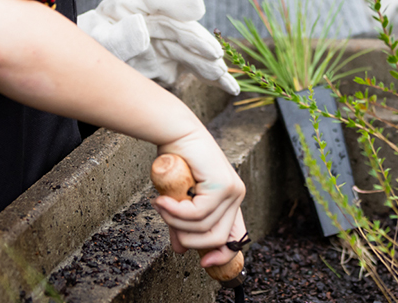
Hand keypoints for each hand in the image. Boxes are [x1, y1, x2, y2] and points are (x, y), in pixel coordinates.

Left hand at [77, 0, 239, 94]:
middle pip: (180, 29)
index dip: (176, 4)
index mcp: (131, 4)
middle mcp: (154, 20)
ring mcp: (164, 43)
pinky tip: (230, 87)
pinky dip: (211, 78)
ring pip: (191, 51)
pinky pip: (193, 69)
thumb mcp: (98, 40)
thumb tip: (144, 37)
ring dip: (209, 64)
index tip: (196, 10)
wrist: (88, 65)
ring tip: (226, 79)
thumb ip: (119, 36)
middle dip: (199, 43)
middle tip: (215, 56)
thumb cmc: (92, 46)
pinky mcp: (170, 63)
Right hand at [152, 131, 246, 264]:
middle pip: (218, 238)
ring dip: (176, 222)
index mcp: (230, 201)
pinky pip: (198, 214)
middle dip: (190, 239)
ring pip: (205, 228)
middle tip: (167, 221)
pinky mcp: (223, 185)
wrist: (175, 132)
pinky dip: (176, 212)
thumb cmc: (176, 161)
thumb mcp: (179, 199)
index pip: (235, 237)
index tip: (204, 264)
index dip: (223, 256)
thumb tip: (180, 251)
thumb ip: (182, 224)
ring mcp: (233, 190)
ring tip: (161, 205)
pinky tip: (162, 201)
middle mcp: (236, 196)